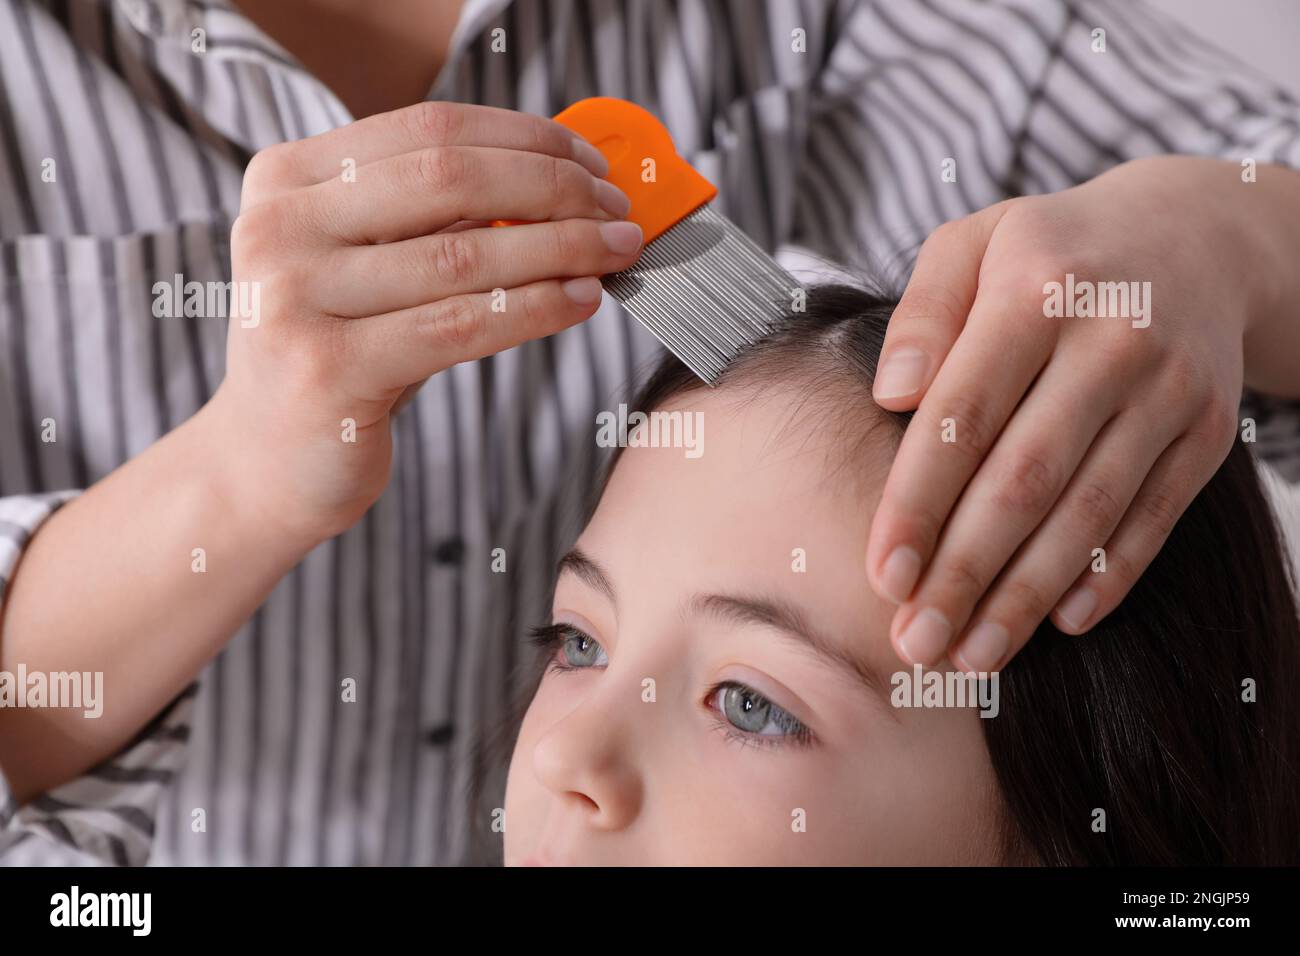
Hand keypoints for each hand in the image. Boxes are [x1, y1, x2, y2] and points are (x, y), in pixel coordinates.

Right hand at [211, 101, 641, 542]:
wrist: (266, 463)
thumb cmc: (341, 353)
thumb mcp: (371, 265)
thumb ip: (435, 217)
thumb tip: (559, 177)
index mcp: (287, 178)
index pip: (429, 129)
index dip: (526, 137)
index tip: (590, 160)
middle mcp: (278, 226)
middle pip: (449, 178)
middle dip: (553, 187)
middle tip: (617, 209)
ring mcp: (293, 298)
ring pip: (463, 255)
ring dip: (562, 248)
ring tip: (618, 251)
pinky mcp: (328, 370)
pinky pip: (461, 327)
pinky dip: (536, 308)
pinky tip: (583, 300)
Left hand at [866, 156, 1262, 672]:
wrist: (1197, 237)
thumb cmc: (1051, 252)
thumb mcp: (974, 243)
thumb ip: (924, 312)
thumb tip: (889, 394)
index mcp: (1036, 290)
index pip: (963, 415)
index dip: (919, 503)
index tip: (884, 574)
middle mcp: (1112, 339)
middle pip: (1024, 480)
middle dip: (964, 573)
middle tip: (916, 642)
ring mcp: (1170, 389)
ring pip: (1088, 513)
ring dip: (1026, 596)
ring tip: (971, 654)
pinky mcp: (1209, 430)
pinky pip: (1155, 516)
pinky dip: (1108, 575)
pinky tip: (1060, 622)